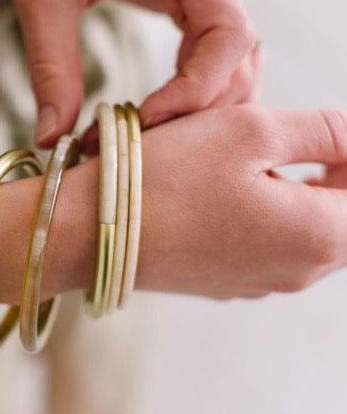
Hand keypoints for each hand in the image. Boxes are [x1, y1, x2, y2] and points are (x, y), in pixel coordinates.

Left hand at [0, 0, 258, 145]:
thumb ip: (50, 69)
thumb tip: (52, 139)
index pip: (228, 37)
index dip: (196, 91)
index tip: (146, 122)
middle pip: (240, 59)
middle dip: (199, 110)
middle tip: (147, 145)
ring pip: (232, 63)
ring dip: (199, 108)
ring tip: (149, 138)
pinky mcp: (188, 3)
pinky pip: (210, 56)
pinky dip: (191, 93)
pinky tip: (155, 117)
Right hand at [134, 106, 346, 298]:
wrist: (92, 231)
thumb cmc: (167, 177)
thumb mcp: (253, 130)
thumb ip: (325, 129)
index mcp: (318, 235)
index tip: (321, 131)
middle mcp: (298, 273)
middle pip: (343, 217)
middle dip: (333, 175)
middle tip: (298, 140)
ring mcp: (260, 284)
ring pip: (307, 234)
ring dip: (298, 195)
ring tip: (258, 163)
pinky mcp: (227, 284)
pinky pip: (269, 248)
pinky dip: (266, 218)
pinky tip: (227, 193)